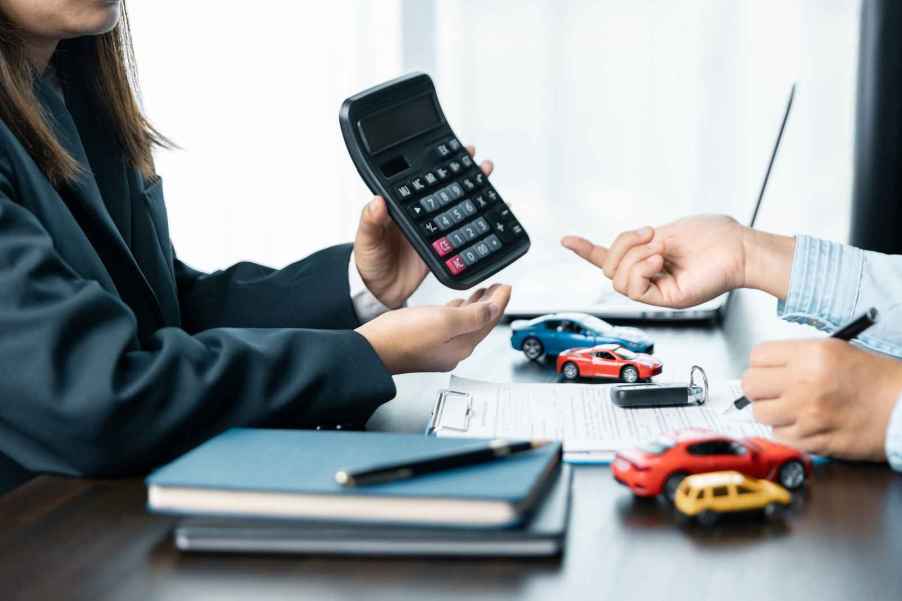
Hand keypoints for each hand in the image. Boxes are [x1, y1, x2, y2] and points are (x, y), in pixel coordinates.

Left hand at [354, 145, 494, 307]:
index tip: (456, 152)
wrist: (377, 291)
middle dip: (466, 174)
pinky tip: (492, 217)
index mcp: (401, 208)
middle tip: (482, 164)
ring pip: (458, 209)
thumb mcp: (365, 239)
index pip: (423, 181)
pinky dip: (478, 227)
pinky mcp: (441, 250)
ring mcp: (432, 232)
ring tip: (490, 183)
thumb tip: (377, 201)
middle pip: (446, 190)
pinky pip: (463, 235)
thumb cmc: (366, 262)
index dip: (440, 165)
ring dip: (475, 195)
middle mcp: (419, 216)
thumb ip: (370, 220)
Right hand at [356, 284, 510, 374]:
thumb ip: (472, 316)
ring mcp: (438, 347)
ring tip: (482, 292)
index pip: (489, 320)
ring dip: (475, 306)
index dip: (500, 301)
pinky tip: (453, 305)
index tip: (506, 286)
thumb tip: (494, 310)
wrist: (371, 350)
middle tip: (498, 288)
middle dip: (490, 303)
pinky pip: (449, 325)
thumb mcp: (443, 321)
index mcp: (461, 345)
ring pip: (465, 323)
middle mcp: (452, 350)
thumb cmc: (401, 338)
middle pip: (479, 322)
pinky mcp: (424, 343)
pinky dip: (457, 311)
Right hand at [561, 214, 794, 308]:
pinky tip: (660, 260)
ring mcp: (657, 290)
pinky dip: (642, 269)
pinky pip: (634, 288)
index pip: (611, 259)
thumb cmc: (715, 236)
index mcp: (648, 260)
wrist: (740, 248)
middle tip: (650, 234)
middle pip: (609, 268)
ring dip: (635, 256)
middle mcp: (649, 278)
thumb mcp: (669, 230)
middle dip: (623, 245)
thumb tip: (629, 243)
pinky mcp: (666, 299)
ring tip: (660, 248)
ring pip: (617, 279)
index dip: (587, 250)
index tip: (566, 239)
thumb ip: (643, 240)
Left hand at [742, 339, 901, 460]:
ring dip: (772, 412)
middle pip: (750, 385)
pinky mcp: (811, 440)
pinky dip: (786, 432)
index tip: (767, 370)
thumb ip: (798, 356)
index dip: (761, 364)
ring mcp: (806, 414)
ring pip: (760, 413)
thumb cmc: (877, 381)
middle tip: (773, 390)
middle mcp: (804, 383)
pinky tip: (804, 425)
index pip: (757, 356)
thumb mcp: (836, 351)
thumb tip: (767, 366)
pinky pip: (778, 436)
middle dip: (760, 388)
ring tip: (791, 408)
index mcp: (812, 356)